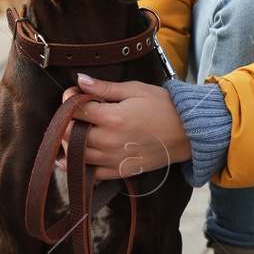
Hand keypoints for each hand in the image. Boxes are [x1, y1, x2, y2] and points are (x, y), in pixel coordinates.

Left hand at [65, 74, 191, 180]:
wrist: (188, 132)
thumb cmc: (164, 107)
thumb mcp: (135, 90)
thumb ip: (105, 87)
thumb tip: (80, 80)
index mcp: (113, 117)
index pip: (75, 108)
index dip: (69, 97)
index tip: (74, 92)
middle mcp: (110, 141)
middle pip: (70, 133)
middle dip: (65, 120)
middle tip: (72, 112)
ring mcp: (114, 159)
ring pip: (77, 155)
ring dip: (68, 143)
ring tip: (72, 131)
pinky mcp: (121, 171)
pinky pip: (92, 173)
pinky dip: (78, 167)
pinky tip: (69, 160)